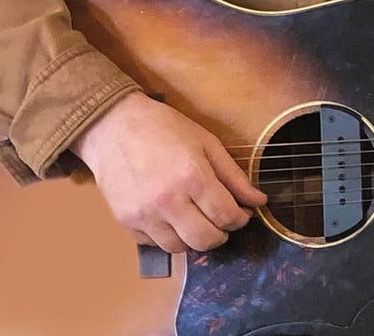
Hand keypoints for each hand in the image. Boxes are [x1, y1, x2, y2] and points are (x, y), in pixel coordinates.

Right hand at [71, 92, 267, 252]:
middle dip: (221, 234)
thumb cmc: (165, 129)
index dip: (241, 219)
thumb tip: (258, 200)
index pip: (226, 215)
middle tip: (222, 221)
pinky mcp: (126, 222)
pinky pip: (155, 243)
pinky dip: (168, 236)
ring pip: (179, 248)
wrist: (114, 126)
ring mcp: (144, 214)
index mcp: (192, 176)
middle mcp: (168, 201)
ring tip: (197, 219)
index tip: (242, 213)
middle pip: (205, 240)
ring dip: (194, 238)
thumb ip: (234, 176)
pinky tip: (172, 217)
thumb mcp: (207, 143)